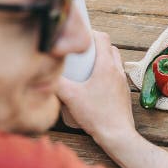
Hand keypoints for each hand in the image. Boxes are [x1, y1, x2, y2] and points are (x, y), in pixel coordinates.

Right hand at [57, 31, 136, 147]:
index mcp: (106, 67)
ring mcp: (122, 82)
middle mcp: (117, 71)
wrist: (117, 134)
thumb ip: (56, 82)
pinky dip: (106, 73)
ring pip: (115, 62)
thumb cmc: (96, 115)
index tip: (78, 36)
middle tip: (80, 52)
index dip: (90, 33)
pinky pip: (116, 75)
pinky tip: (94, 84)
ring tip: (86, 67)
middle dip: (96, 46)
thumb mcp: (70, 96)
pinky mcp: (123, 93)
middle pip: (110, 48)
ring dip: (103, 59)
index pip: (103, 38)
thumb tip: (43, 73)